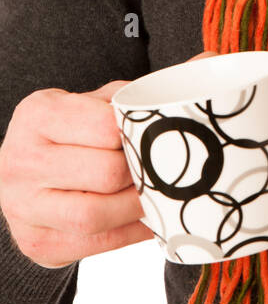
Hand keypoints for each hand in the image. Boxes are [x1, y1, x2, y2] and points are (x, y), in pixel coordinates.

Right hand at [0, 50, 217, 268]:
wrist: (22, 178)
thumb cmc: (72, 134)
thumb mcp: (95, 102)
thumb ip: (142, 89)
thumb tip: (210, 59)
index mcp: (39, 114)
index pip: (104, 126)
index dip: (139, 136)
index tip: (159, 137)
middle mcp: (22, 159)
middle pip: (104, 173)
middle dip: (143, 174)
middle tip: (167, 171)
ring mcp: (24, 206)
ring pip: (95, 214)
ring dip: (138, 209)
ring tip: (160, 197)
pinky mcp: (37, 242)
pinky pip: (94, 244)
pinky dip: (129, 234)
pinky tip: (149, 221)